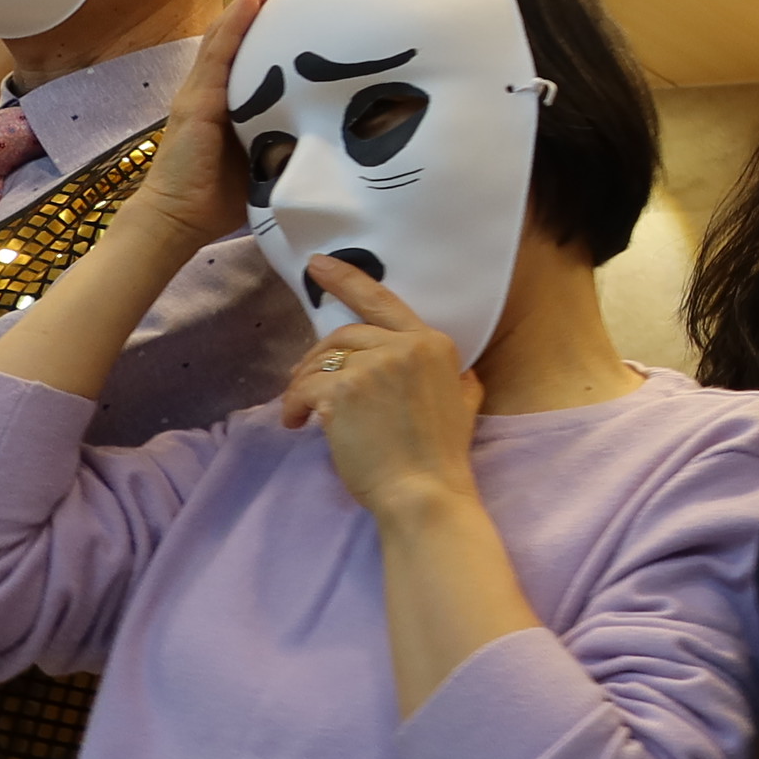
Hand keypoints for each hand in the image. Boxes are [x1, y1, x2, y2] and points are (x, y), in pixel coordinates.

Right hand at [125, 0, 307, 258]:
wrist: (178, 221)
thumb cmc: (224, 196)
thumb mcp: (270, 154)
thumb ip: (291, 131)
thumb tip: (339, 124)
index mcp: (233, 94)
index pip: (258, 41)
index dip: (280, 10)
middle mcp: (214, 83)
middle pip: (244, 24)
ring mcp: (202, 89)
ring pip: (231, 29)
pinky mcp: (196, 102)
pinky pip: (218, 55)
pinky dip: (235, 24)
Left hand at [281, 256, 482, 518]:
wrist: (424, 492)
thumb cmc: (440, 457)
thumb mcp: (465, 407)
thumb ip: (459, 382)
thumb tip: (461, 375)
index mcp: (432, 344)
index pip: (382, 301)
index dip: (346, 279)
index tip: (317, 265)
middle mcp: (403, 346)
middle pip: (345, 334)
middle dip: (319, 356)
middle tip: (305, 382)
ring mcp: (372, 366)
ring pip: (321, 361)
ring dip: (303, 383)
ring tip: (301, 410)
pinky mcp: (342, 390)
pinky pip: (304, 387)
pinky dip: (294, 405)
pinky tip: (297, 424)